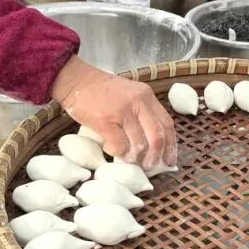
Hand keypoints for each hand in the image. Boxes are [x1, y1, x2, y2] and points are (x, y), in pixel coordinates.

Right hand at [50, 56, 176, 166]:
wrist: (77, 81)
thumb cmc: (101, 91)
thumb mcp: (129, 95)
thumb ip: (141, 113)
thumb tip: (150, 145)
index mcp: (146, 96)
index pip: (167, 124)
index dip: (171, 145)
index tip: (169, 160)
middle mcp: (138, 103)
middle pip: (157, 137)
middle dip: (155, 157)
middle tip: (149, 167)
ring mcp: (123, 111)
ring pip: (139, 144)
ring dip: (135, 158)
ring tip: (128, 160)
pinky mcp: (106, 121)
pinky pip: (119, 146)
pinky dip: (117, 153)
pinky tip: (110, 149)